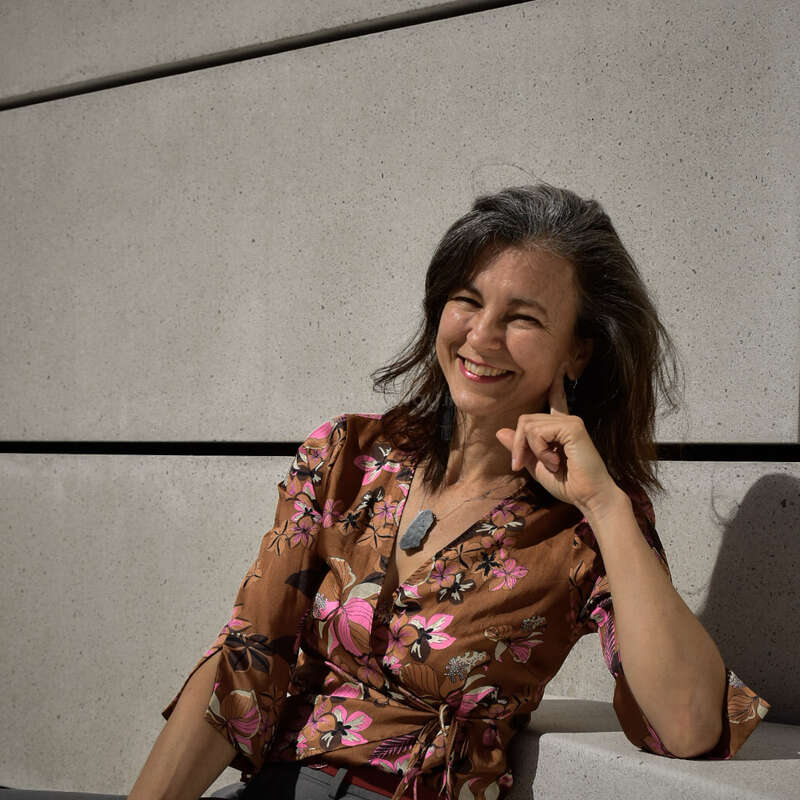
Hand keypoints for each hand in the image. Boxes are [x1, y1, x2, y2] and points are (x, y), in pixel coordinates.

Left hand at [495, 365, 620, 514]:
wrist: (588, 496)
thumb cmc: (567, 483)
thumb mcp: (536, 465)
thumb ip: (521, 448)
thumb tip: (500, 431)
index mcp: (560, 428)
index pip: (556, 400)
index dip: (555, 386)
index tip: (560, 370)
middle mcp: (566, 420)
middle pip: (525, 420)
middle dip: (518, 445)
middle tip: (521, 465)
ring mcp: (570, 421)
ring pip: (528, 425)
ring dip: (531, 450)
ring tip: (550, 464)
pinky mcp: (572, 426)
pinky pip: (538, 431)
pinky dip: (540, 450)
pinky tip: (555, 461)